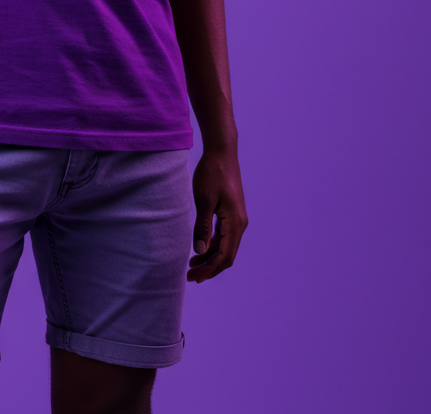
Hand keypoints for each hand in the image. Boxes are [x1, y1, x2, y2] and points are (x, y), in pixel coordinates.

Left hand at [187, 144, 247, 282]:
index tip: (195, 277)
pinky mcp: (231, 214)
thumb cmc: (212, 174)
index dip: (210, 269)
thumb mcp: (204, 200)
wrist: (221, 152)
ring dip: (210, 258)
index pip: (225, 256)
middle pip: (226, 255)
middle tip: (190, 277)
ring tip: (191, 266)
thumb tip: (200, 251)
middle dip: (209, 268)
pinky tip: (199, 249)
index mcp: (235, 223)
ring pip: (225, 247)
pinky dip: (212, 246)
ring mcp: (237, 219)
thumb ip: (203, 227)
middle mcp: (239, 224)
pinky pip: (224, 237)